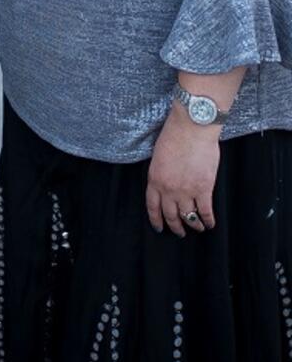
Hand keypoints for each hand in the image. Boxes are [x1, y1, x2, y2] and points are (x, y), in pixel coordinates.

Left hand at [146, 102, 220, 236]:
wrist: (191, 129)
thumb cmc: (174, 136)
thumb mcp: (158, 156)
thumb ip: (161, 173)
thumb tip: (166, 183)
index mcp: (154, 180)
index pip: (152, 206)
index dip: (156, 220)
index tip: (159, 228)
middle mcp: (168, 189)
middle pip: (170, 215)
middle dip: (175, 226)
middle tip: (179, 232)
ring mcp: (186, 191)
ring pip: (188, 217)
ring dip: (192, 225)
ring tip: (196, 228)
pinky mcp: (204, 189)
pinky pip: (206, 211)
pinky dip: (208, 220)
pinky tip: (210, 224)